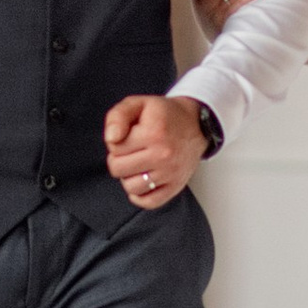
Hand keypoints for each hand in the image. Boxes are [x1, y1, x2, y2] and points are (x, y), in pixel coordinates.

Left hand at [103, 92, 208, 212]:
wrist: (195, 124)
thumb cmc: (163, 115)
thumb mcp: (138, 104)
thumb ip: (118, 116)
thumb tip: (111, 139)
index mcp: (153, 133)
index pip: (114, 147)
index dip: (116, 141)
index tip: (128, 136)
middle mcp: (163, 155)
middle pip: (118, 169)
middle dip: (119, 159)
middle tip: (131, 150)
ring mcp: (170, 173)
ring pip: (131, 187)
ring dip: (129, 177)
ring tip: (138, 164)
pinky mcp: (175, 187)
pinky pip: (148, 202)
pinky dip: (140, 195)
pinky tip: (143, 180)